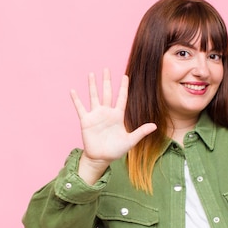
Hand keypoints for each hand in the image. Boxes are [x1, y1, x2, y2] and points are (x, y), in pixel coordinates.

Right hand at [70, 69, 156, 183]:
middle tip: (106, 68)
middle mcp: (106, 112)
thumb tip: (155, 126)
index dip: (123, 87)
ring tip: (91, 74)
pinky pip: (80, 108)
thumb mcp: (130, 141)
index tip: (125, 76)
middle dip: (107, 81)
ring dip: (92, 85)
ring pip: (94, 96)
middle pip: (107, 93)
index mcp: (117, 116)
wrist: (101, 158)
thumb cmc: (116, 150)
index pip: (121, 98)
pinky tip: (73, 90)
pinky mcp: (86, 121)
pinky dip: (76, 99)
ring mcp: (96, 115)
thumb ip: (141, 132)